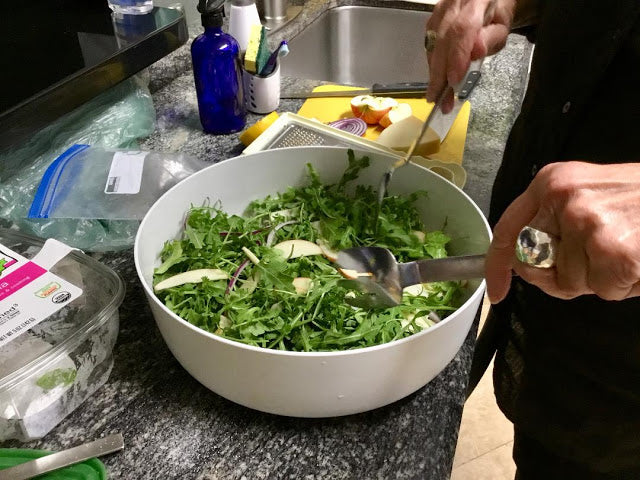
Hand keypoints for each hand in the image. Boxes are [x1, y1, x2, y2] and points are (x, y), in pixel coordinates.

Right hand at [425, 0, 513, 112]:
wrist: (485, 2)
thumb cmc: (496, 15)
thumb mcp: (502, 27)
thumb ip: (491, 38)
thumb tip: (476, 51)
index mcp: (476, 1)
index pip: (463, 29)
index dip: (456, 56)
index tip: (454, 80)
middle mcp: (453, 4)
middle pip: (442, 40)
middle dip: (439, 73)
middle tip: (439, 99)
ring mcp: (439, 11)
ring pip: (432, 45)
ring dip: (434, 73)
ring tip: (437, 95)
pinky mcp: (431, 21)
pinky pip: (429, 45)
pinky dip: (432, 65)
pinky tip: (436, 79)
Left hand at [486, 162, 639, 302]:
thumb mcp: (593, 192)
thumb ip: (557, 221)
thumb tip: (528, 266)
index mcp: (553, 182)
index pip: (510, 229)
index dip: (498, 265)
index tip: (498, 290)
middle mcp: (563, 199)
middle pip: (537, 264)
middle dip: (563, 275)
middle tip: (600, 259)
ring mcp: (587, 224)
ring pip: (573, 282)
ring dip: (602, 278)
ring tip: (629, 248)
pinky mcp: (613, 251)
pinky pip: (605, 291)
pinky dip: (626, 286)